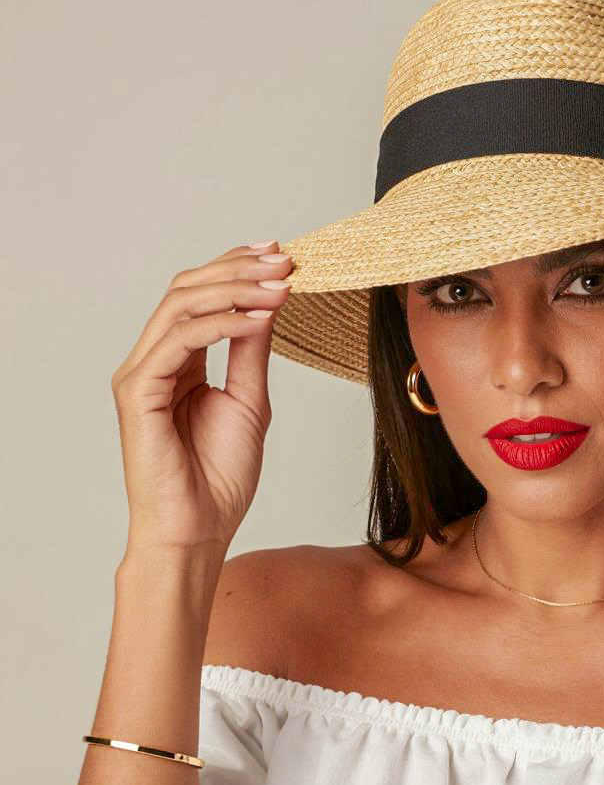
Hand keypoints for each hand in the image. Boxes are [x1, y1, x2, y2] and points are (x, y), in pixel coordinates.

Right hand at [110, 241, 292, 555]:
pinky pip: (178, 341)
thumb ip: (252, 352)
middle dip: (238, 269)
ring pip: (180, 305)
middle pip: (187, 289)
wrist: (198, 529)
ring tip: (279, 285)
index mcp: (180, 361)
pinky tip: (258, 319)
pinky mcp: (137, 391)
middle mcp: (156, 359)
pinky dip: (221, 324)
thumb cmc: (219, 477)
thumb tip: (270, 303)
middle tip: (284, 260)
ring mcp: (142, 373)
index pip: (202, 297)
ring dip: (234, 289)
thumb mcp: (250, 401)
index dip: (238, 269)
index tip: (282, 256)